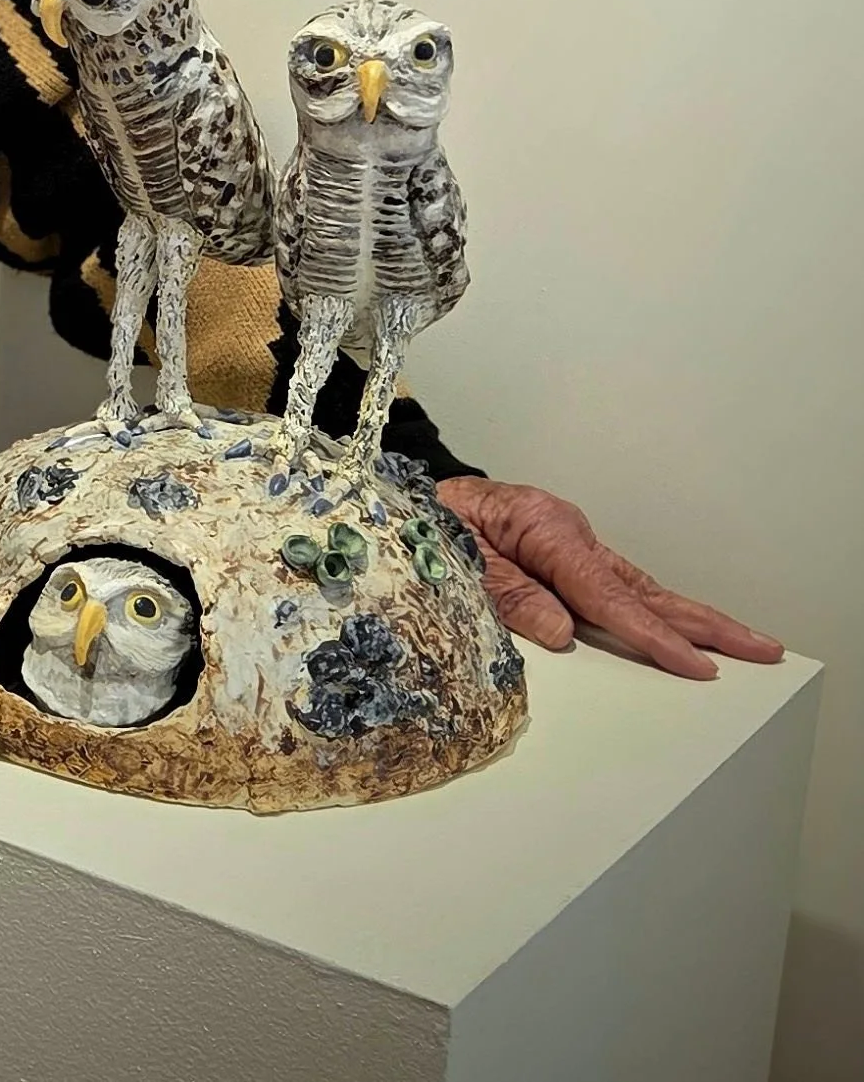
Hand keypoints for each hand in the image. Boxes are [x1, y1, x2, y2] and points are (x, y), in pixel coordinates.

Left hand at [435, 477, 782, 679]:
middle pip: (643, 587)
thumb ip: (509, 595)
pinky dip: (649, 606)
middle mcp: (563, 530)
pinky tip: (676, 625)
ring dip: (687, 616)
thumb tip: (566, 632)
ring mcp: (564, 539)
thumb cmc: (420, 521)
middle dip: (703, 622)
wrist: (399, 493)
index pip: (609, 595)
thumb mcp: (454, 559)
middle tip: (761, 648)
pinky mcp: (557, 549)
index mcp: (542, 527)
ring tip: (739, 641)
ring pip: (636, 586)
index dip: (654, 637)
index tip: (698, 666)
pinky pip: (612, 584)